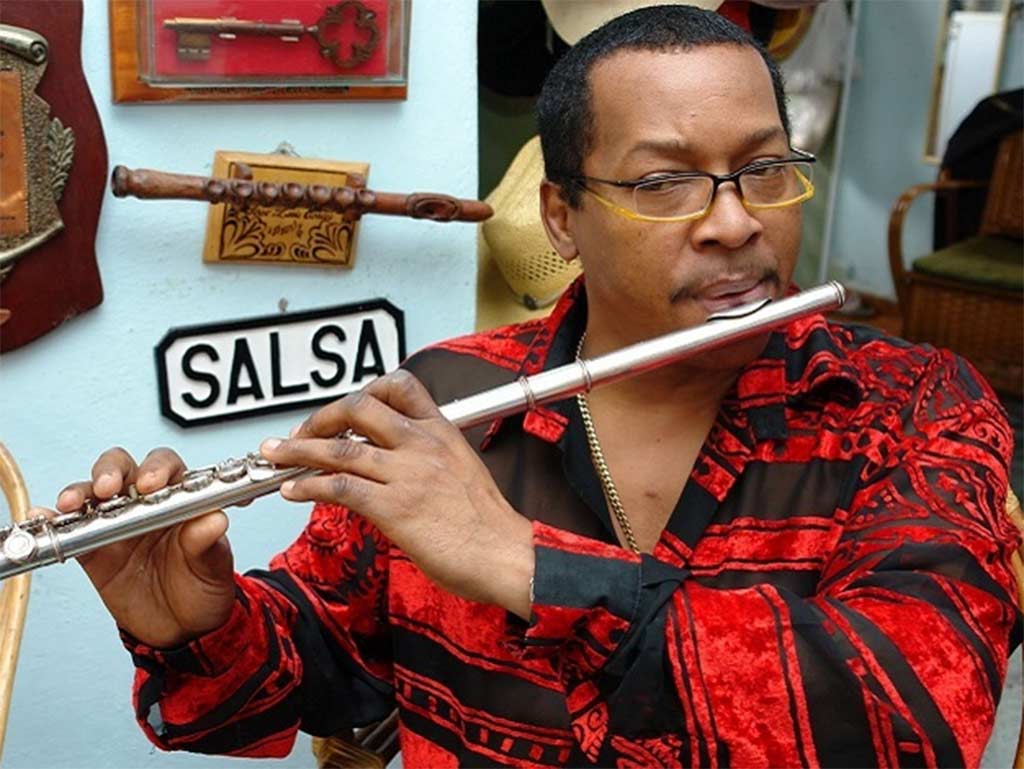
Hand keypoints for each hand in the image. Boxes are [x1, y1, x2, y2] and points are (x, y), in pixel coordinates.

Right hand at [36, 447, 235, 647]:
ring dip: (79, 492)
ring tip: (72, 505)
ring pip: (92, 494)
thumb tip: (214, 520)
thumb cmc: (202, 587)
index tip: (151, 483)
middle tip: (109, 488)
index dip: (157, 468)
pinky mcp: (94, 551)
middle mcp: (146, 505)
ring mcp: (117, 525)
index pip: (167, 468)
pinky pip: (69, 531)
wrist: (183, 628)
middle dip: (112, 471)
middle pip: (123, 469)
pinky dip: (53, 522)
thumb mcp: (213, 568)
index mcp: (180, 500)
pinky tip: (43, 518)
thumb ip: (209, 543)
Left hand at [260, 370, 534, 618]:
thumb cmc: (490, 525)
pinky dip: (310, 486)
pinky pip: (340, 487)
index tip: (344, 409)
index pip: (400, 386)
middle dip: (320, 417)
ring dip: (299, 450)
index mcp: (442, 432)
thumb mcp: (465, 474)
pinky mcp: (395, 507)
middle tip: (299, 433)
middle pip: (359, 407)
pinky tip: (294, 490)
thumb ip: (432, 461)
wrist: (508, 555)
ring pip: (340, 448)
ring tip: (275, 454)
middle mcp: (422, 444)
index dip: (364, 392)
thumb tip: (400, 466)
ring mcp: (408, 474)